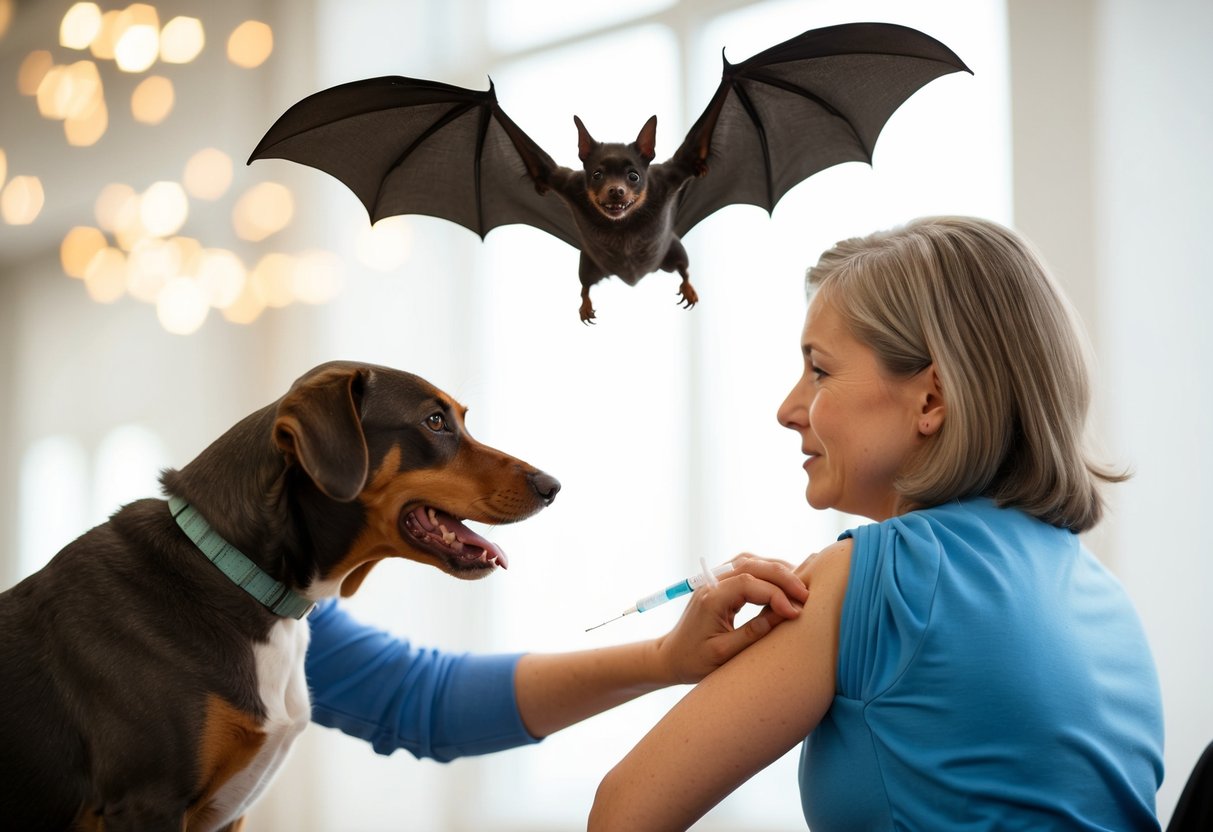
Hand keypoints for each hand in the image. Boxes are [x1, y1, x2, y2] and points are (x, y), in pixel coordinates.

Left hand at [653, 554, 808, 684]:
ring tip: (800, 586)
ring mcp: (714, 580)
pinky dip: (768, 572)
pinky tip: (784, 583)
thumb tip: (783, 615)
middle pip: (752, 565)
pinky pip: (747, 567)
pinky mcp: (720, 583)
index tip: (796, 612)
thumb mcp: (724, 654)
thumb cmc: (694, 661)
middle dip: (783, 576)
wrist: (671, 657)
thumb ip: (753, 634)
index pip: (749, 584)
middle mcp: (711, 583)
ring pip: (750, 561)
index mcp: (710, 598)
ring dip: (777, 570)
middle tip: (806, 594)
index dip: (777, 595)